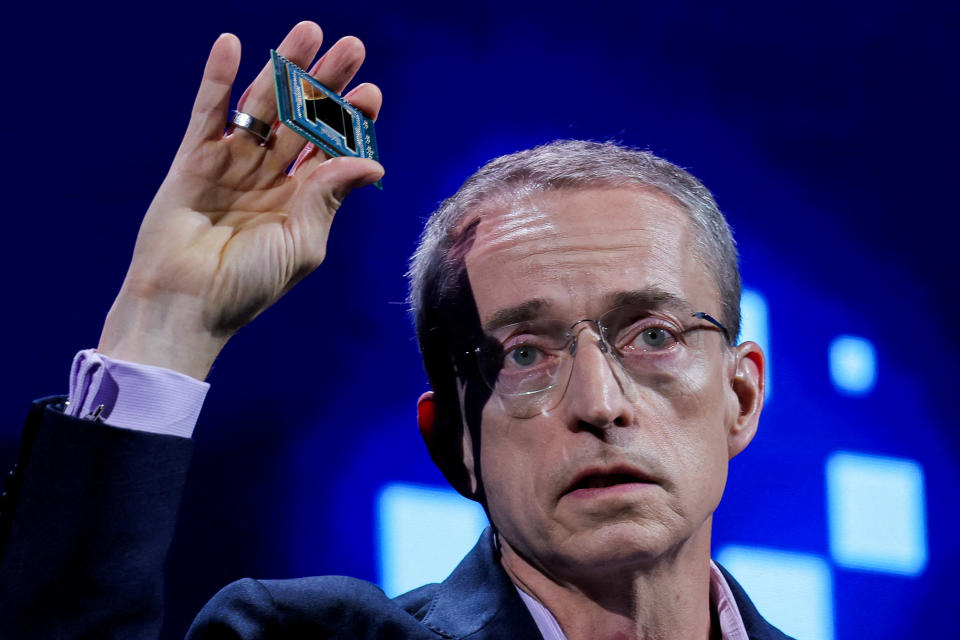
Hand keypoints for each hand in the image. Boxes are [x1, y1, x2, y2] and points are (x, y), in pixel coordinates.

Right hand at [97, 22, 383, 379]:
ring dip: (284, 68)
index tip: (371, 93)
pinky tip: (233, 45)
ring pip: (263, 106)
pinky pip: (208, 112)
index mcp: (301, 201)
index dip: (351, 120)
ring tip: (308, 32)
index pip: (331, 149)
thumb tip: (373, 162)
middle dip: (327, 83)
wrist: (187, 304)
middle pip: (303, 118)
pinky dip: (218, 79)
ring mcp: (232, 164)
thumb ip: (329, 197)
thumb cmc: (248, 286)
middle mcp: (269, 177)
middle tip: (353, 47)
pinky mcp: (194, 160)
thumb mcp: (301, 243)